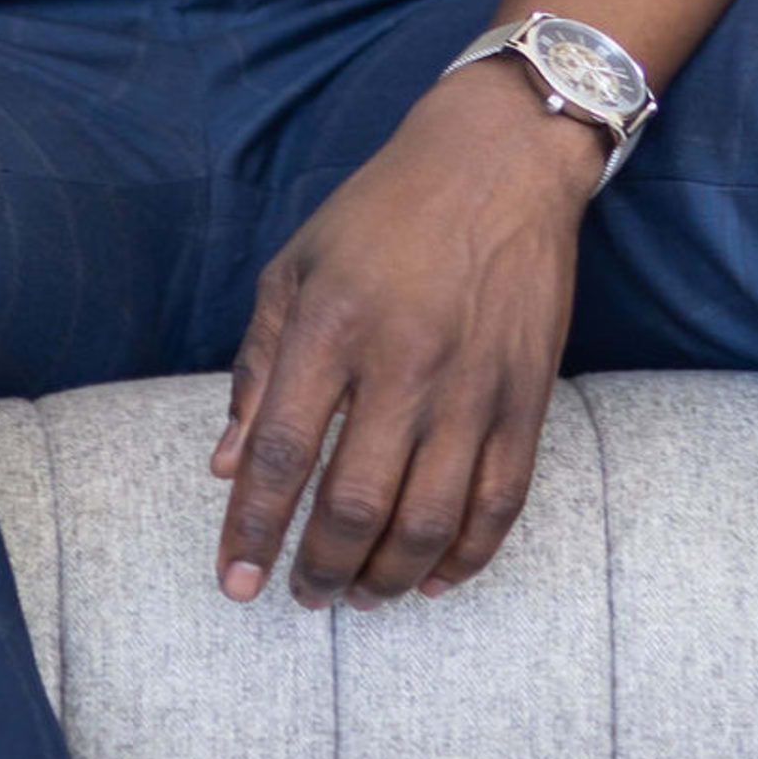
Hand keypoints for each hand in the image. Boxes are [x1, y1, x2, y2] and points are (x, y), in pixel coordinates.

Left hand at [211, 63, 602, 608]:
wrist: (500, 162)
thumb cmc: (383, 213)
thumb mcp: (295, 268)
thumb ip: (257, 368)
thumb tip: (228, 468)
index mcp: (333, 325)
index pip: (281, 453)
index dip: (253, 530)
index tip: (234, 581)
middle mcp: (405, 363)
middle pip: (356, 504)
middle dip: (321, 571)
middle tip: (303, 596)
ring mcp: (475, 386)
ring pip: (430, 520)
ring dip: (388, 577)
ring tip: (360, 596)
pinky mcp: (529, 397)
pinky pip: (500, 503)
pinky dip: (467, 557)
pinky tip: (433, 579)